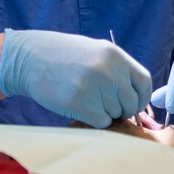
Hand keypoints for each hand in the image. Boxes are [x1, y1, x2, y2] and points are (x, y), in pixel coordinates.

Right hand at [0, 29, 151, 127]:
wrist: (29, 58)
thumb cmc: (63, 56)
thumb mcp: (95, 52)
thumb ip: (118, 70)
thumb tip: (138, 97)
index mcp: (115, 55)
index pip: (145, 82)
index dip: (141, 97)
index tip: (132, 104)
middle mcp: (107, 70)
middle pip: (130, 102)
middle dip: (121, 109)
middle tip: (104, 104)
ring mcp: (93, 86)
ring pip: (114, 114)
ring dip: (104, 112)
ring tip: (86, 99)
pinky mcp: (79, 103)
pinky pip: (101, 122)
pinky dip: (93, 119)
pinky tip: (80, 107)